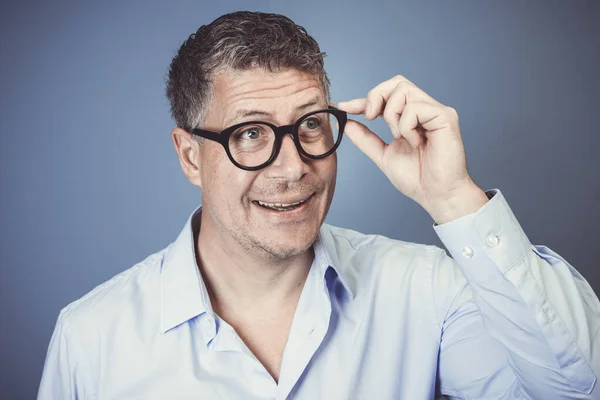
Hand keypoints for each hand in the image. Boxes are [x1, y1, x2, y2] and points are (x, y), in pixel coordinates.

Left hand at [337, 75, 487, 223]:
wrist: (436, 195)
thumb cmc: (417, 178)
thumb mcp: (382, 155)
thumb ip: (365, 138)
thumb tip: (345, 123)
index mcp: (410, 118)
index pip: (386, 97)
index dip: (363, 99)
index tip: (342, 107)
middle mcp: (424, 110)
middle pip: (396, 82)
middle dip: (376, 96)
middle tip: (370, 118)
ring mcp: (435, 111)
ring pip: (403, 90)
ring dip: (392, 114)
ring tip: (399, 137)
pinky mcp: (445, 116)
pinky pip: (415, 107)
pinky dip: (406, 126)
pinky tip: (415, 142)